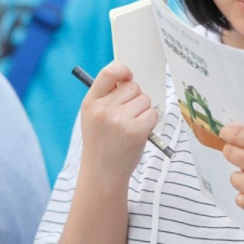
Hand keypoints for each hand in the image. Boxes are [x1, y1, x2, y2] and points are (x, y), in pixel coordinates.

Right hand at [79, 63, 157, 185]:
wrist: (102, 173)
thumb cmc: (102, 142)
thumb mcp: (93, 116)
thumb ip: (106, 96)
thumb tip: (129, 77)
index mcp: (91, 103)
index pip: (109, 73)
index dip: (123, 70)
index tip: (128, 77)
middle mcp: (104, 109)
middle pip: (134, 87)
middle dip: (135, 98)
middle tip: (126, 116)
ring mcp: (120, 120)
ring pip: (145, 100)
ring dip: (144, 111)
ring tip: (130, 126)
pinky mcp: (136, 131)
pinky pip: (153, 114)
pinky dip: (150, 122)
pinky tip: (139, 133)